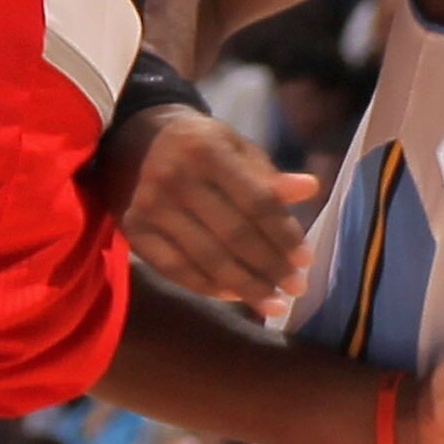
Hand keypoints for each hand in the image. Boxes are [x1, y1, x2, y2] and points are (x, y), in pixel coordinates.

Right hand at [106, 108, 316, 318]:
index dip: (284, 235)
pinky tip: (236, 297)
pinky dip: (210, 288)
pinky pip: (177, 270)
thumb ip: (269, 176)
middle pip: (233, 235)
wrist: (134, 140)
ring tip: (275, 304)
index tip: (306, 261)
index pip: (256, 201)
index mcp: (207, 150)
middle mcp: (174, 177)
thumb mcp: (236, 149)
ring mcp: (150, 206)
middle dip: (270, 267)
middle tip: (297, 288)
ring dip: (246, 287)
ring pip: (207, 259)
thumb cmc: (200, 147)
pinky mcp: (134, 230)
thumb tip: (309, 189)